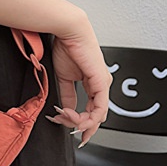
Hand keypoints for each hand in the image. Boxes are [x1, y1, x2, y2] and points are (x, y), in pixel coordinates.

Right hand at [47, 16, 111, 146]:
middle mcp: (101, 84)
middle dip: (85, 127)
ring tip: (68, 120)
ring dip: (83, 122)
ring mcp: (103, 83)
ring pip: (99, 114)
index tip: (71, 128)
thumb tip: (66, 108)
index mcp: (93, 82)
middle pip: (98, 115)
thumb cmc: (66, 48)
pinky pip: (99, 106)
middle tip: (74, 133)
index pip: (92, 109)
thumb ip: (67, 95)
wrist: (69, 32)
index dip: (83, 122)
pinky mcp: (101, 82)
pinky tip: (76, 117)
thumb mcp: (64, 77)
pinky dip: (88, 116)